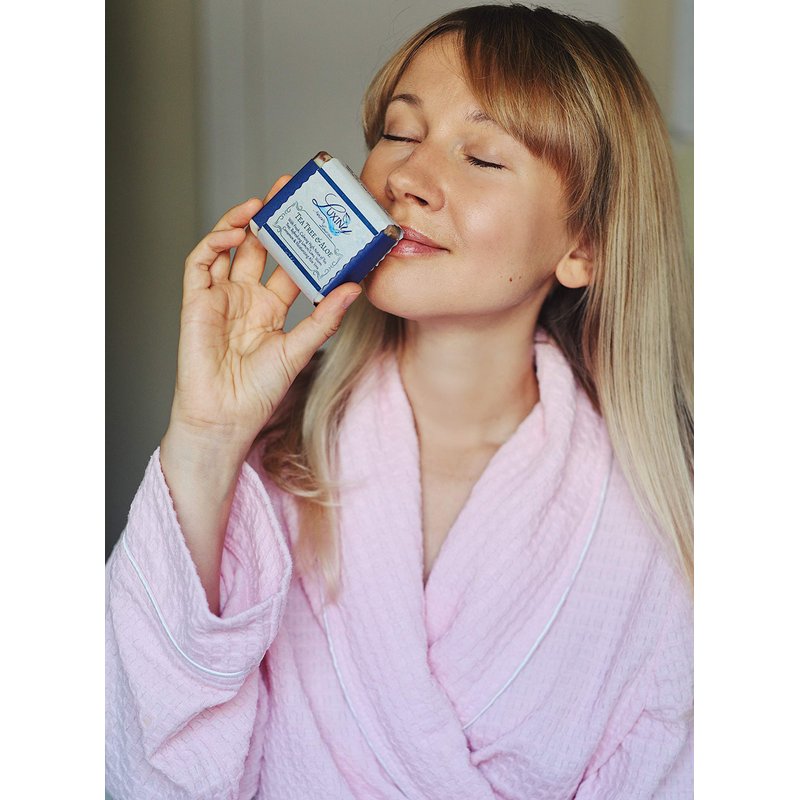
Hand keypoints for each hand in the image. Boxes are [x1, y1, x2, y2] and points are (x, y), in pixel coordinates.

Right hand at [166, 175, 361, 459]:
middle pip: (259, 248)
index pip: (287, 264)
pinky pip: (200, 264)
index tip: (316, 217)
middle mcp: (246, 298)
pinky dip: (214, 244)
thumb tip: (355, 288)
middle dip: (271, 219)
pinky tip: (233, 232)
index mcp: (271, 308)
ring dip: (241, 223)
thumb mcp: (300, 349)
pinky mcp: (196, 301)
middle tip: (287, 190)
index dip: (300, 240)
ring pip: (228, 248)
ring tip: (261, 204)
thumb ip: (325, 318)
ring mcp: (220, 297)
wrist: (225, 415)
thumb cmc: (258, 391)